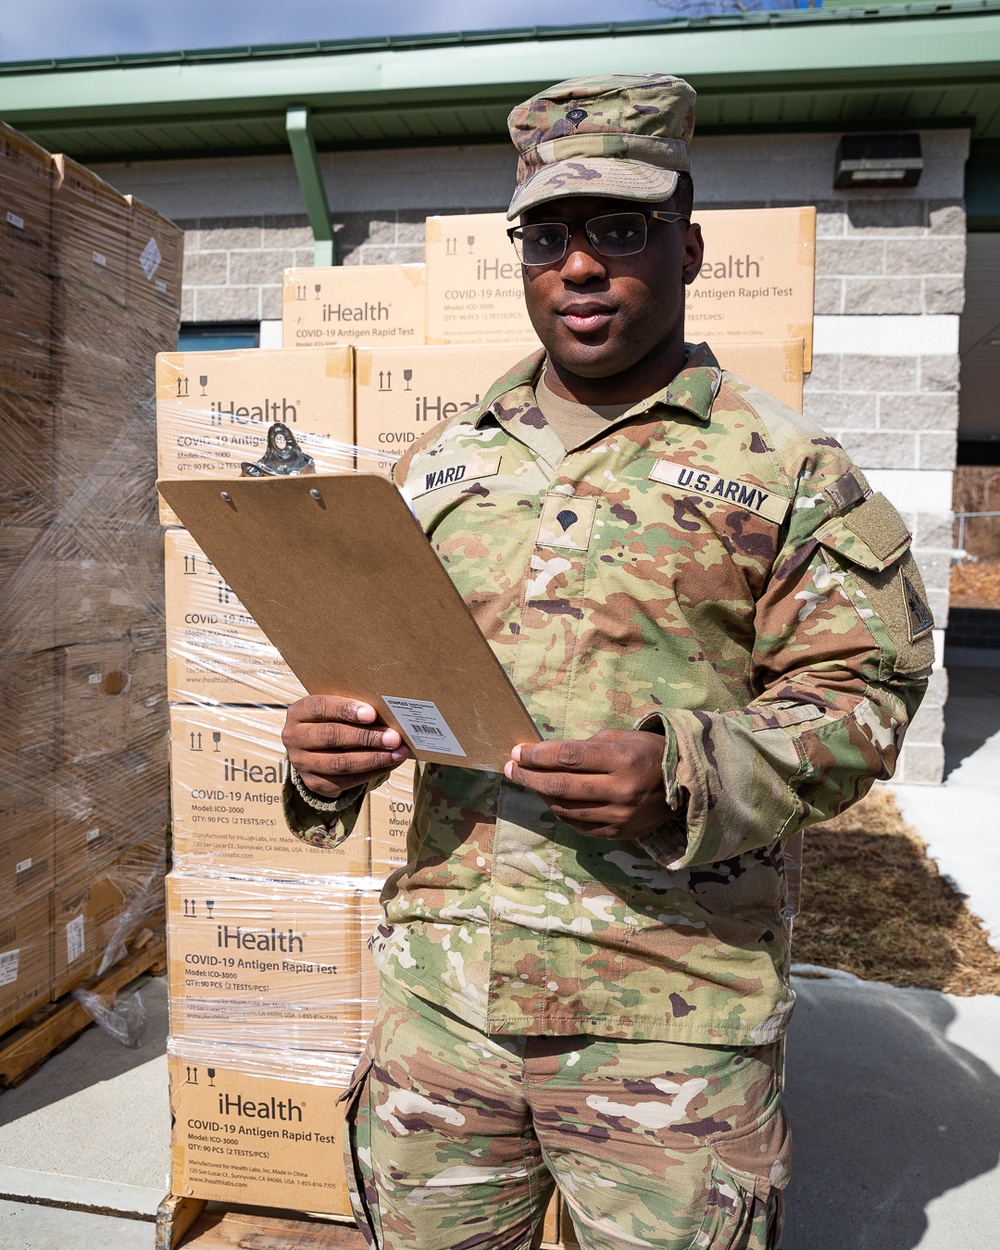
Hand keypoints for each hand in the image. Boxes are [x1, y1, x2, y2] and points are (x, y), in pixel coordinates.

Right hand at [282, 695, 409, 799]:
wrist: (316, 749)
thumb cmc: (333, 720)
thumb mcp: (335, 709)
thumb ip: (353, 708)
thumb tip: (388, 711)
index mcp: (299, 712)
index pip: (320, 707)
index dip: (346, 710)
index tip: (372, 714)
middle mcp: (294, 737)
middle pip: (331, 736)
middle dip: (366, 737)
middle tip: (393, 737)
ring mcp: (302, 763)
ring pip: (340, 762)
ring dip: (373, 758)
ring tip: (397, 753)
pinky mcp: (314, 783)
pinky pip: (346, 780)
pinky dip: (372, 772)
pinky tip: (390, 764)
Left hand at [503, 729, 669, 839]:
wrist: (685, 785)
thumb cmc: (648, 753)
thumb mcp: (621, 737)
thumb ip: (585, 747)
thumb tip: (545, 754)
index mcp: (622, 760)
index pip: (568, 757)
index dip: (537, 755)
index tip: (517, 751)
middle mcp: (620, 791)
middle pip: (561, 785)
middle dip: (529, 776)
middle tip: (510, 768)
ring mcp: (619, 816)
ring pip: (565, 808)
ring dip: (541, 794)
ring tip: (528, 781)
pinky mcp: (618, 833)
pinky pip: (578, 824)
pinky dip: (559, 811)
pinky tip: (550, 798)